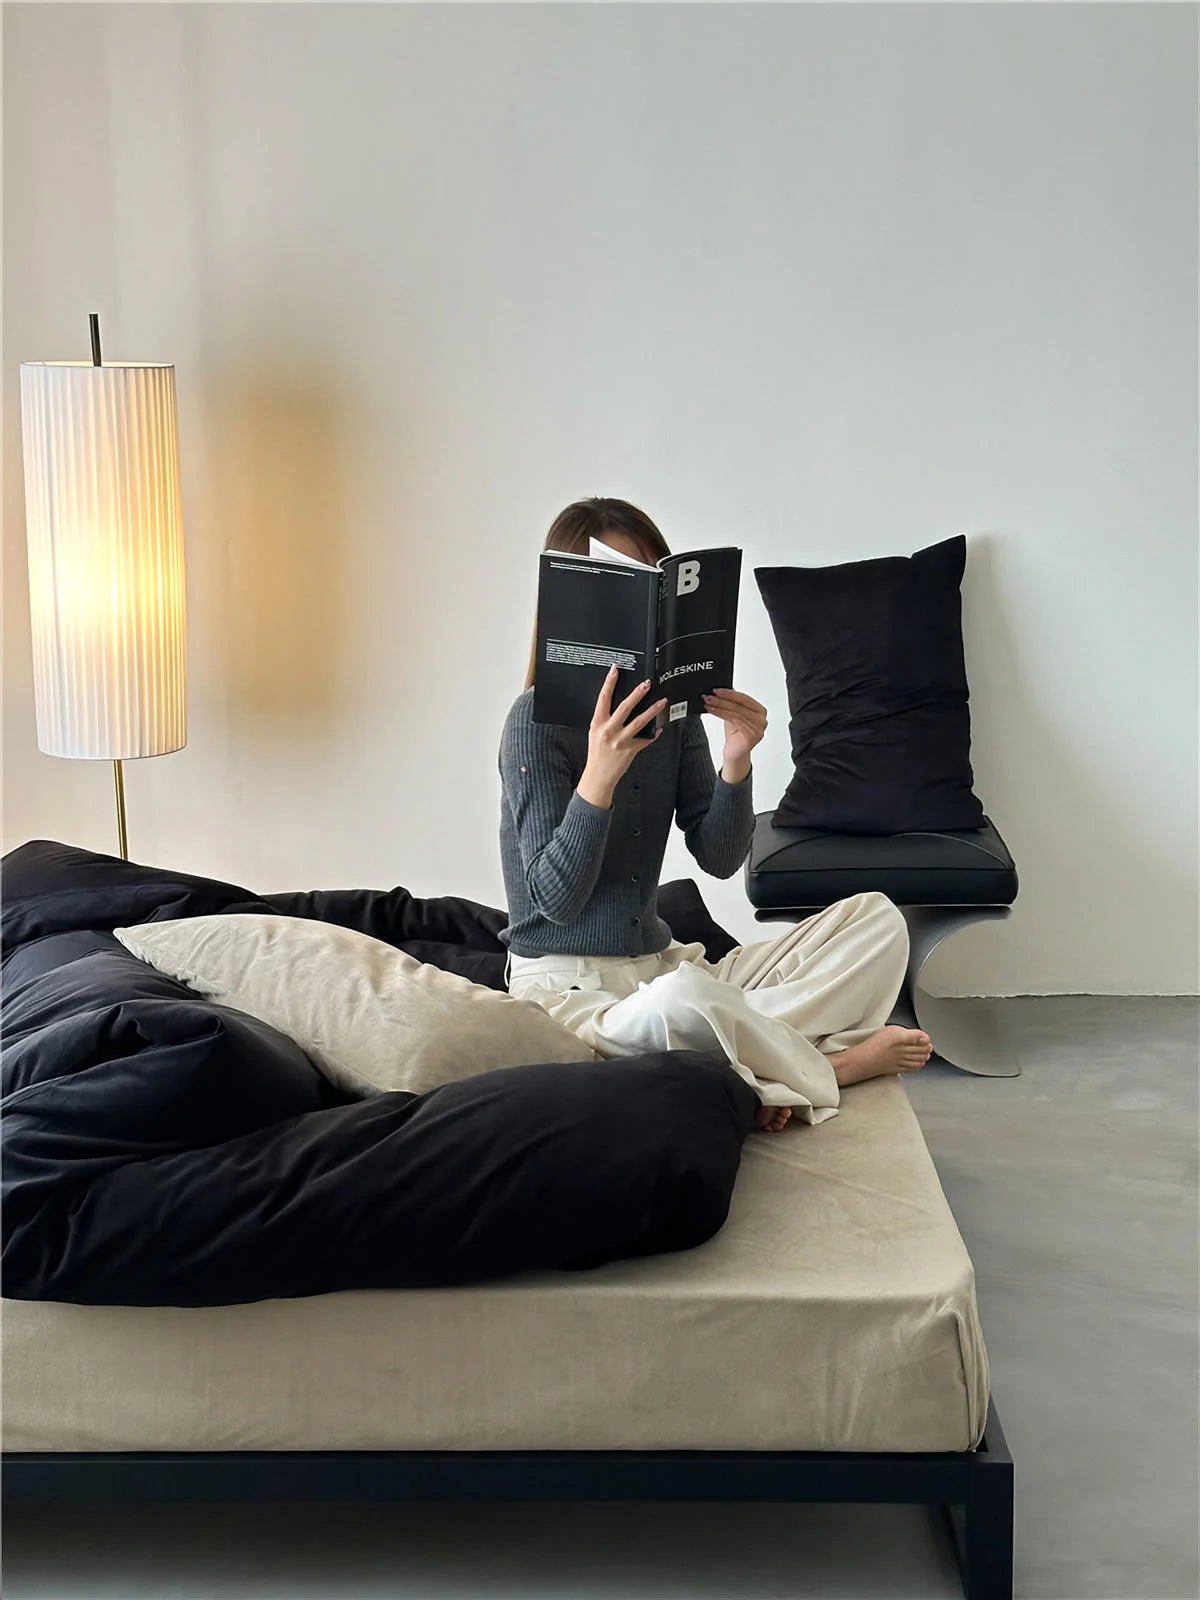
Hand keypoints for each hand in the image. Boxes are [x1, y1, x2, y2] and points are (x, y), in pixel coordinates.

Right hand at [577, 667, 666, 809]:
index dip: (609, 683)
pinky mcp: (630, 750)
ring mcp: (620, 741)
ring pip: (639, 722)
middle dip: (636, 694)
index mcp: (598, 723)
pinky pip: (645, 739)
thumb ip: (605, 719)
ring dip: (652, 711)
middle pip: (624, 708)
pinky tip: (660, 728)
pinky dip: (654, 733)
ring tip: (661, 702)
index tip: (615, 669)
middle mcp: (608, 731)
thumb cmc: (596, 754)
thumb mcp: (595, 733)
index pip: (603, 699)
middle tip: (646, 684)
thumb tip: (618, 705)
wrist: (597, 776)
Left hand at [702, 688, 767, 781]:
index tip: (716, 690)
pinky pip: (737, 722)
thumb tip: (723, 688)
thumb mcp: (732, 714)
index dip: (730, 693)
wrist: (734, 752)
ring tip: (709, 704)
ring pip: (737, 713)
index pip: (744, 698)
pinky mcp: (753, 736)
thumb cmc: (735, 734)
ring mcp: (759, 728)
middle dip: (723, 700)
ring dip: (720, 707)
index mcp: (760, 711)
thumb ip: (732, 702)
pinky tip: (714, 711)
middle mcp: (762, 719)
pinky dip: (723, 715)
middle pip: (740, 705)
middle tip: (710, 696)